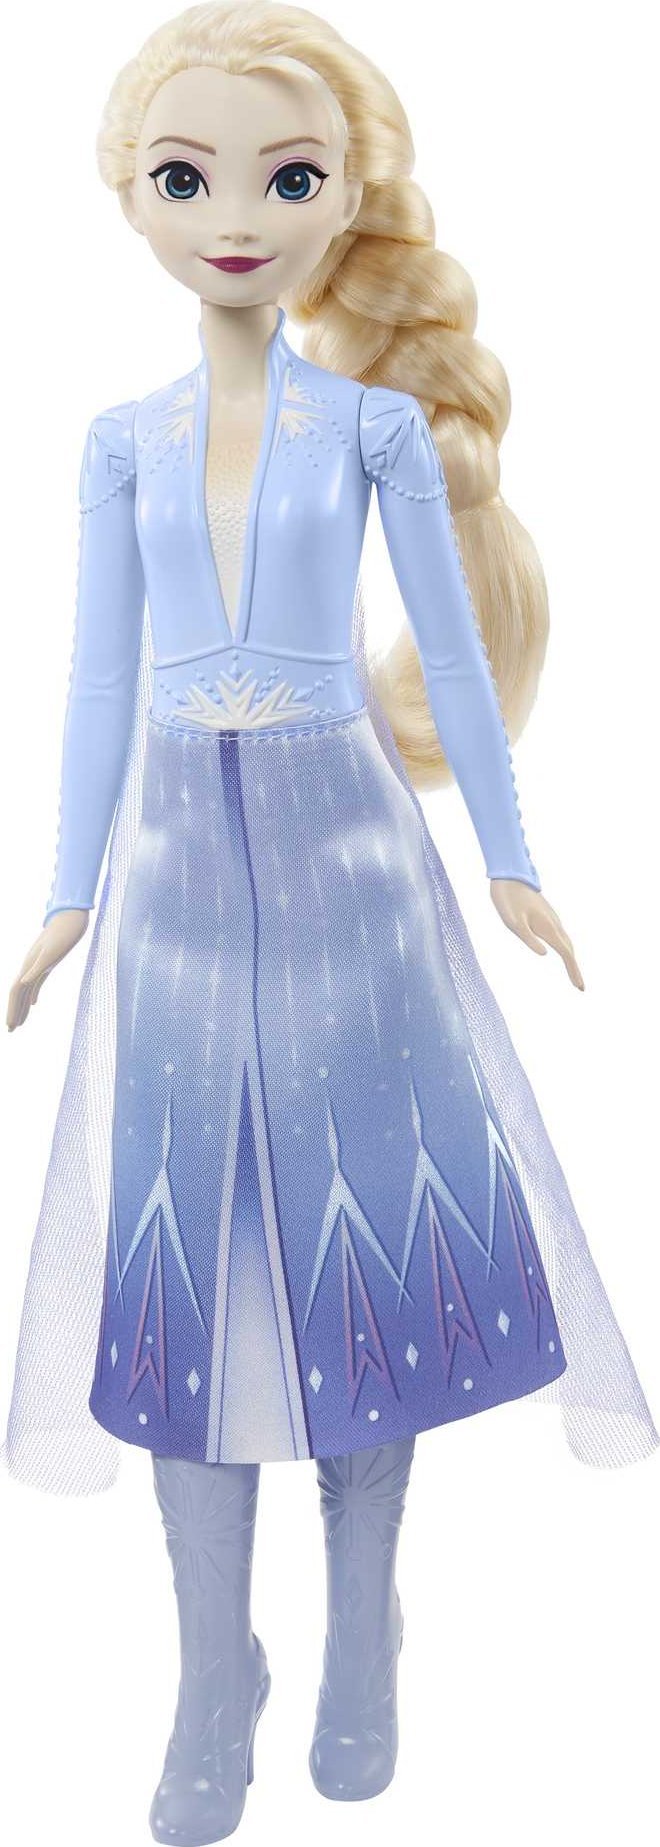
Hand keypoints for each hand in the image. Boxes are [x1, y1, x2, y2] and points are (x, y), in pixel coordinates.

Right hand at [6, 910, 89, 1030]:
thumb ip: (37, 968)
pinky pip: (36, 984)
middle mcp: (30, 967)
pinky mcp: (47, 964)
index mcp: (29, 966)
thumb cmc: (64, 933)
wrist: (71, 918)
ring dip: (21, 1006)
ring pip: (26, 990)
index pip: (15, 991)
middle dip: (13, 1012)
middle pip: (18, 993)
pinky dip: (33, 995)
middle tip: (11, 1031)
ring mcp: (38, 965)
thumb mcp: (52, 953)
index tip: (11, 1026)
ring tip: (19, 1023)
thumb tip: (22, 982)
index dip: (12, 1009)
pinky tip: (33, 1004)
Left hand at [490, 880, 583, 989]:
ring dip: (571, 959)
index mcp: (547, 927)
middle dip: (575, 968)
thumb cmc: (508, 900)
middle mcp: (554, 923)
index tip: (580, 987)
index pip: (566, 953)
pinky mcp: (547, 916)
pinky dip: (565, 948)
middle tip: (580, 987)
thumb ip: (528, 938)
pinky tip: (563, 952)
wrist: (510, 876)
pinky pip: (561, 935)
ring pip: (566, 942)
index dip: (573, 970)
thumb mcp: (513, 922)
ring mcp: (552, 919)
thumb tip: (544, 955)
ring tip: (573, 975)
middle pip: (569, 949)